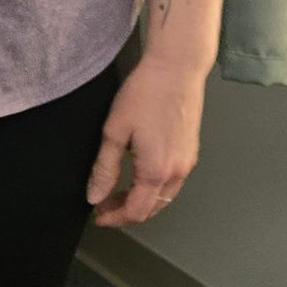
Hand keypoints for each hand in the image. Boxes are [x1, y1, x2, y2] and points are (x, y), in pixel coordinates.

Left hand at [84, 59, 205, 225]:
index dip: (115, 218)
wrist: (177, 68)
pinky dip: (155, 188)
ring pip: (165, 197)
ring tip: (118, 192)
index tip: (99, 215)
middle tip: (104, 205)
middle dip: (127, 212)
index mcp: (156, 171)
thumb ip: (104, 169)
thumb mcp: (115, 131)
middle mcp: (177, 172)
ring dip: (142, 201)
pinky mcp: (191, 151)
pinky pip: (173, 182)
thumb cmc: (146, 93)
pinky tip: (139, 176)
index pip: (136, 211)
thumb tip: (95, 196)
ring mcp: (188, 162)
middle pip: (153, 209)